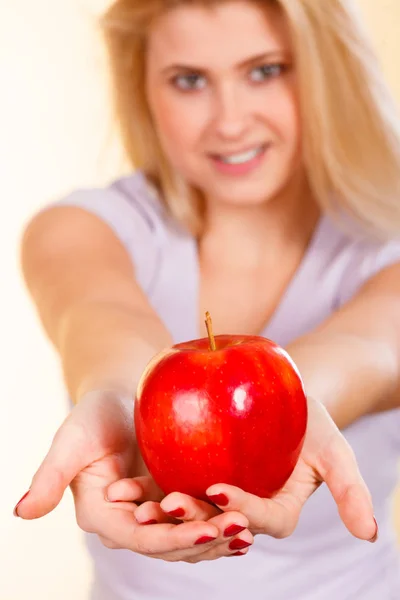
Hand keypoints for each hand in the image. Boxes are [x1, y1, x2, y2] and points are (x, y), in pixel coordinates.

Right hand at [13, 390, 250, 561]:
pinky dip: (220, 520)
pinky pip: (199, 515)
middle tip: (240, 529)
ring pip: (187, 536)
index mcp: (102, 514)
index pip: (138, 537)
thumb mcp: (71, 440)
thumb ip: (49, 476)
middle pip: (168, 543)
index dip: (171, 538)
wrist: (120, 395)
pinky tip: (248, 518)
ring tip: (249, 530)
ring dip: (218, 537)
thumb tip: (21, 512)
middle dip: (203, 541)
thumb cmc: (93, 414)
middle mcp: (129, 520)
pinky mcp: (175, 497)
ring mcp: (154, 512)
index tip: (205, 530)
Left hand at [118, 397, 376, 542]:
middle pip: (218, 521)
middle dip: (194, 518)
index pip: (262, 519)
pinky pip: (170, 486)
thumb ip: (349, 488)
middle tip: (169, 503)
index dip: (243, 509)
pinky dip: (148, 490)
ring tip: (135, 503)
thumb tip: (370, 535)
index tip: (220, 489)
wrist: (278, 392)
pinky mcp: (192, 476)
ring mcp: (215, 495)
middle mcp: (243, 509)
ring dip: (162, 512)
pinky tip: (125, 485)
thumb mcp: (332, 446)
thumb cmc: (308, 417)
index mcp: (277, 509)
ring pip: (188, 511)